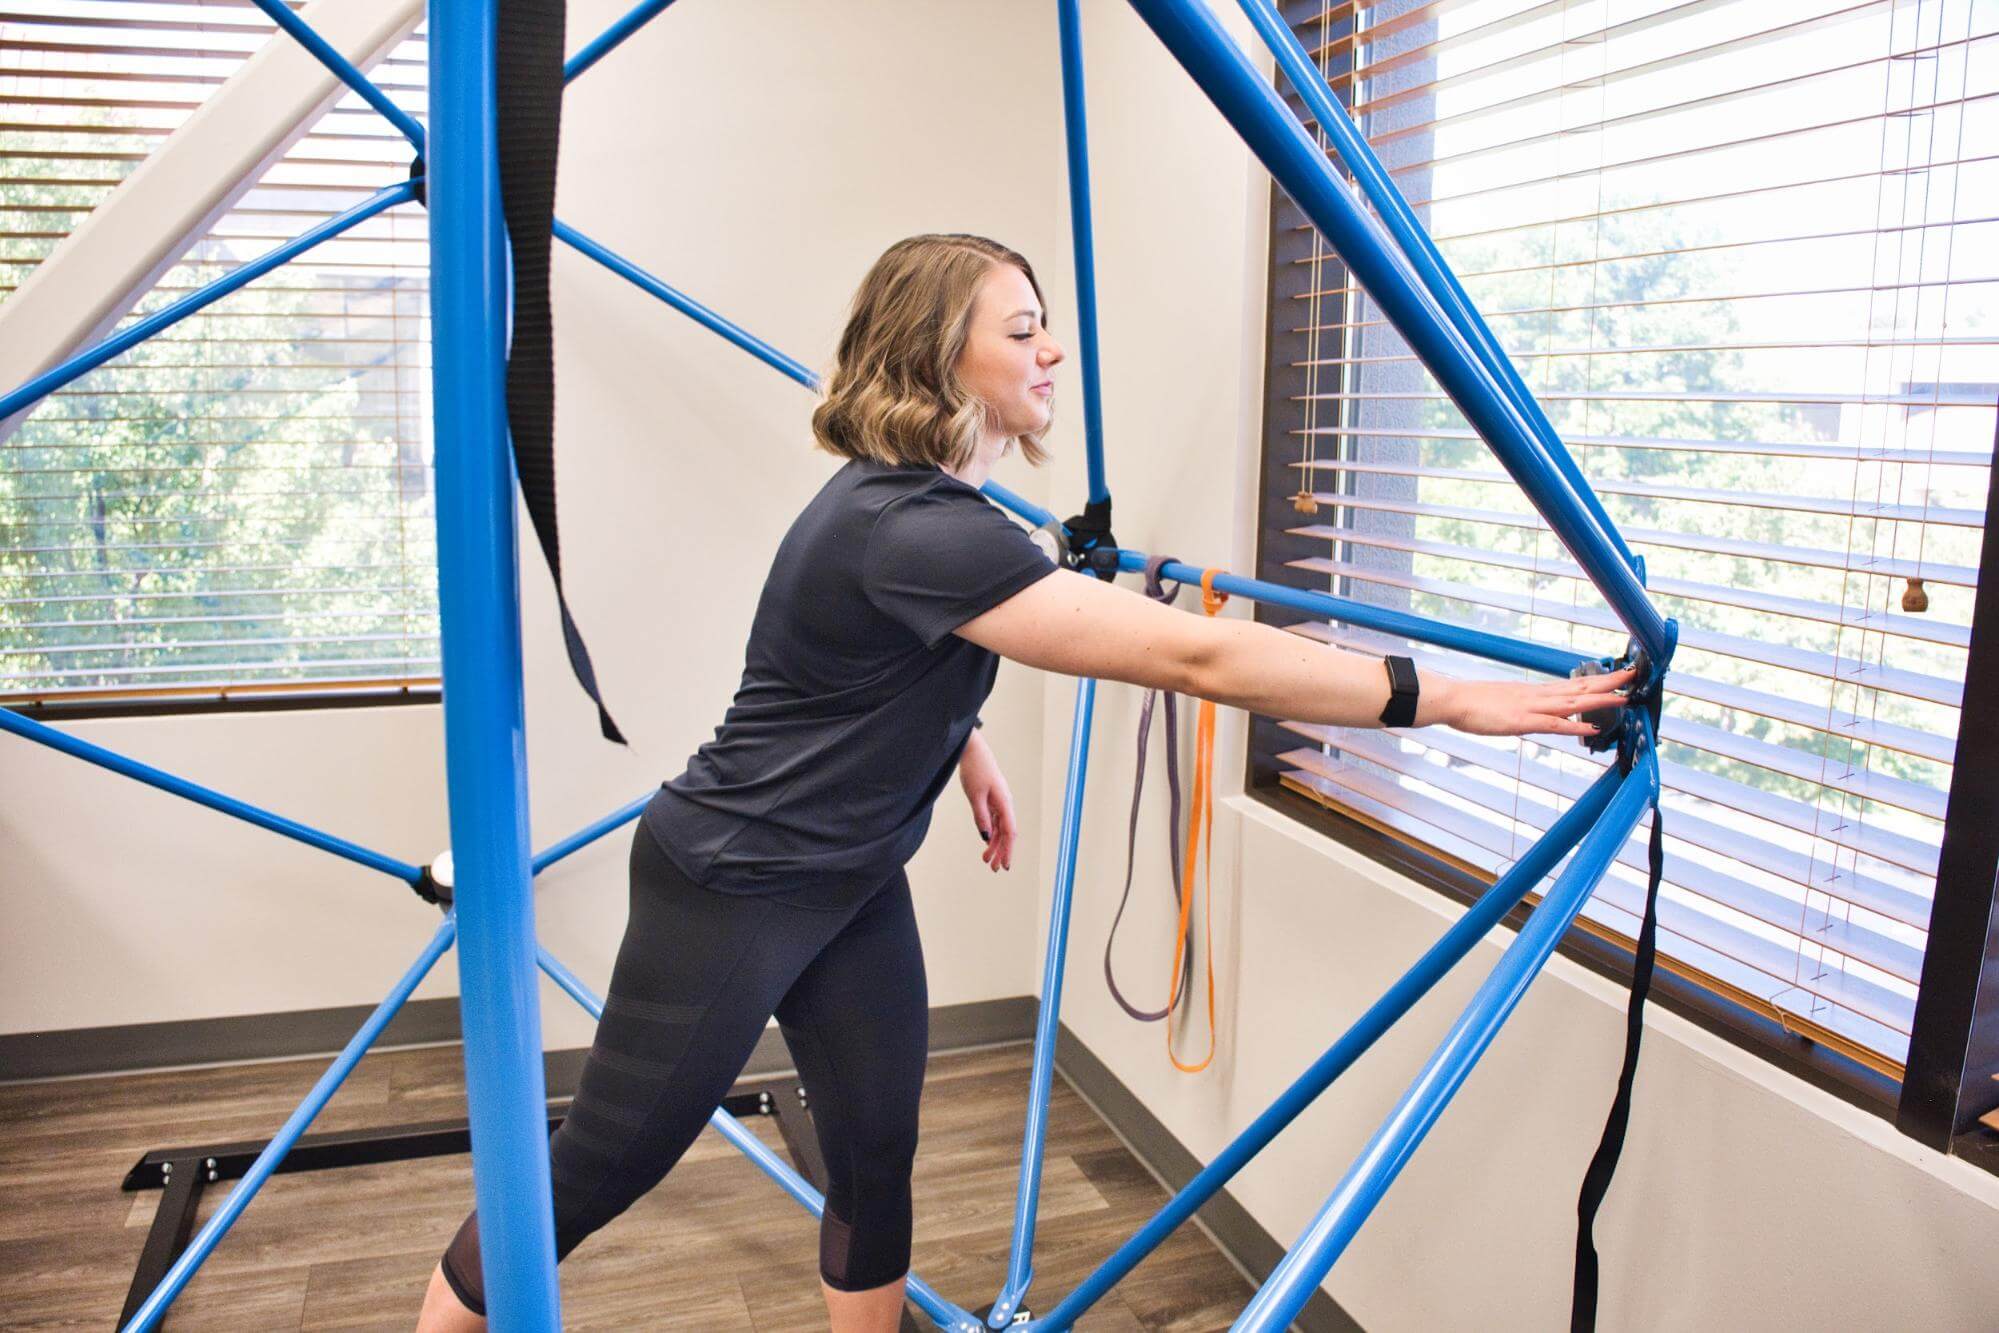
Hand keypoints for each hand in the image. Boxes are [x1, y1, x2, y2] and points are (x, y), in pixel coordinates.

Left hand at [957, 728, 1016, 872]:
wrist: (972, 751)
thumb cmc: (975, 770)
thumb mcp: (975, 796)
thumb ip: (981, 817)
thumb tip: (986, 838)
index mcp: (1004, 803)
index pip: (1009, 832)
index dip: (1008, 850)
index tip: (1005, 866)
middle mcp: (1005, 804)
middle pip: (1006, 833)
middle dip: (1001, 851)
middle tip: (993, 868)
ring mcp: (999, 801)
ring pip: (999, 828)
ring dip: (994, 844)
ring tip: (986, 860)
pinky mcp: (991, 799)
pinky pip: (994, 820)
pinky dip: (990, 832)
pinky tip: (986, 842)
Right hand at [1425, 667, 1638, 738]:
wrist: (1452, 699)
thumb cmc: (1472, 703)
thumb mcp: (1504, 703)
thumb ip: (1523, 707)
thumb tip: (1535, 711)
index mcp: (1535, 692)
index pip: (1573, 685)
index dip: (1598, 680)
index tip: (1617, 675)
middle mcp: (1538, 695)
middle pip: (1580, 687)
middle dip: (1609, 682)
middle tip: (1634, 675)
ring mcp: (1531, 707)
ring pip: (1573, 701)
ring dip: (1601, 700)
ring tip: (1625, 696)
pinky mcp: (1522, 721)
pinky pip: (1554, 724)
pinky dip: (1575, 724)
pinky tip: (1593, 725)